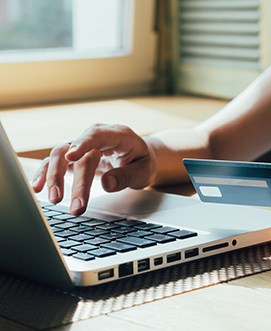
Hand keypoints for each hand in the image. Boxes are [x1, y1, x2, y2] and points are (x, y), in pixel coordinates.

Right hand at [32, 124, 155, 214]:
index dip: (83, 143)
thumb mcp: (144, 171)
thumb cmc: (142, 163)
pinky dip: (46, 173)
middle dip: (74, 179)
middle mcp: (97, 138)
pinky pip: (57, 162)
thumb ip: (128, 176)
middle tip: (76, 206)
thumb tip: (107, 184)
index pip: (97, 134)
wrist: (139, 159)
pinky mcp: (76, 157)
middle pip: (77, 152)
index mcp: (118, 135)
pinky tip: (38, 187)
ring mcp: (84, 146)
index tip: (72, 157)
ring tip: (55, 199)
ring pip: (61, 155)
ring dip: (54, 176)